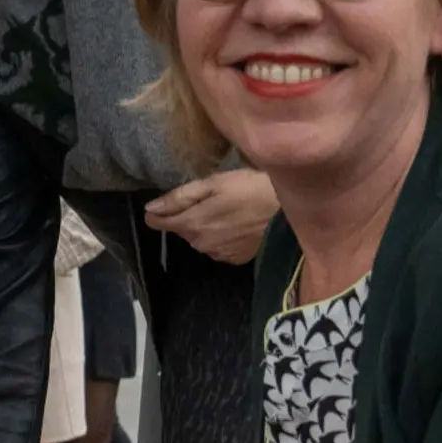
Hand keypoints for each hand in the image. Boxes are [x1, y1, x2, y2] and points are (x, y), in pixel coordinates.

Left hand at [143, 169, 277, 264]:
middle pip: (181, 229)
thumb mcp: (215, 183)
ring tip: (228, 210)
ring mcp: (218, 253)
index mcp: (191, 223)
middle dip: (188, 216)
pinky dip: (223, 236)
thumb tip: (150, 208)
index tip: (167, 202)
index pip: (157, 222)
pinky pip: (218, 247)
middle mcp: (200, 243)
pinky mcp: (235, 259)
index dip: (158, 211)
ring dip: (206, 226)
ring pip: (200, 238)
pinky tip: (239, 224)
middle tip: (212, 199)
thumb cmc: (253, 190)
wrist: (291, 214)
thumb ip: (180, 197)